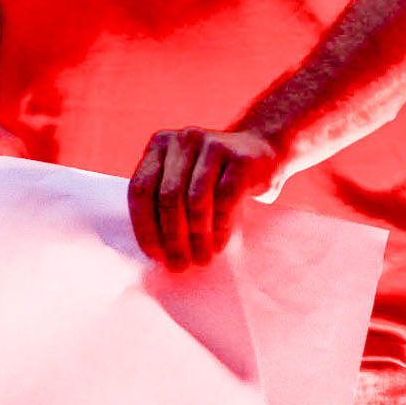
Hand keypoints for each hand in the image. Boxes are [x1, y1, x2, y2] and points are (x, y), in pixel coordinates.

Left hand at [130, 122, 287, 267]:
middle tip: (180, 265)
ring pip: (196, 200)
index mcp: (160, 145)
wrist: (264, 151)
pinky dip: (220, 227)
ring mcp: (213, 144)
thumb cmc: (217, 177)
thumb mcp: (187, 179)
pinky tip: (219, 244)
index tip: (155, 255)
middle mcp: (183, 140)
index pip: (141, 189)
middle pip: (168, 197)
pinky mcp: (241, 158)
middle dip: (173, 238)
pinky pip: (225, 199)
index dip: (145, 226)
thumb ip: (167, 201)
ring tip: (201, 258)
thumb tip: (157, 252)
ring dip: (198, 237)